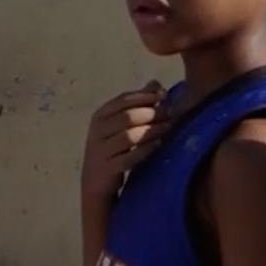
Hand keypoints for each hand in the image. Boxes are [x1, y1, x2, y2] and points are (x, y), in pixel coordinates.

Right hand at [81, 80, 167, 199]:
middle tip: (170, 112)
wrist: (94, 182)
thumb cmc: (111, 149)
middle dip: (151, 113)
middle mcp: (97, 131)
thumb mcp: (119, 125)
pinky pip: (129, 157)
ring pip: (129, 136)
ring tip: (168, 127)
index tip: (164, 95)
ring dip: (151, 130)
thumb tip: (155, 83)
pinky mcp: (108, 168)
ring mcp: (100, 150)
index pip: (122, 100)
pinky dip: (145, 150)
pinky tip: (158, 145)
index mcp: (100, 116)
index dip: (144, 96)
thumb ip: (136, 104)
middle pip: (127, 116)